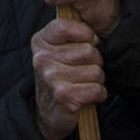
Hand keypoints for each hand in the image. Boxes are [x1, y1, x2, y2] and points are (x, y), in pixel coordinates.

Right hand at [28, 14, 104, 139]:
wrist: (47, 113)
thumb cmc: (59, 76)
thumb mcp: (56, 50)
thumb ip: (71, 35)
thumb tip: (95, 36)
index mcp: (40, 42)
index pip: (65, 26)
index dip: (85, 33)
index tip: (88, 42)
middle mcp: (43, 59)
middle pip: (89, 50)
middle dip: (95, 62)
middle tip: (84, 70)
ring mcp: (52, 77)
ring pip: (96, 71)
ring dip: (97, 80)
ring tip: (84, 84)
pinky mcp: (64, 96)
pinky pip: (97, 89)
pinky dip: (99, 94)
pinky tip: (88, 96)